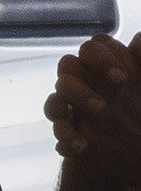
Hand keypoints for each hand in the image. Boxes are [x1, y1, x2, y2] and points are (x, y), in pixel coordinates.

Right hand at [44, 33, 140, 184]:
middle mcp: (83, 80)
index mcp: (102, 65)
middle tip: (108, 98)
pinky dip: (68, 136)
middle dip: (86, 80)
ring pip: (56, 96)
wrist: (135, 148)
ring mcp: (70, 105)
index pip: (91, 48)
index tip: (122, 79)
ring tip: (99, 113)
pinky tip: (83, 146)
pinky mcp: (66, 129)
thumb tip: (136, 42)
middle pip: (67, 66)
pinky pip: (57, 127)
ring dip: (75, 102)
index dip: (102, 59)